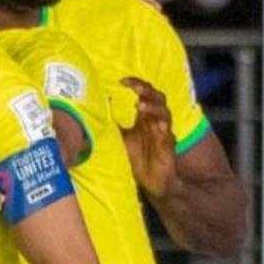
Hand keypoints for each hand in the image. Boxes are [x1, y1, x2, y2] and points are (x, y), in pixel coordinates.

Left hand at [116, 76, 180, 194]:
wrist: (151, 182)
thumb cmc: (138, 159)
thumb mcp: (122, 139)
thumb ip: (114, 125)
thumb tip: (95, 111)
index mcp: (145, 117)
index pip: (144, 93)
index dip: (136, 84)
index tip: (123, 81)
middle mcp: (156, 121)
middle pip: (157, 97)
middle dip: (147, 90)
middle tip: (134, 86)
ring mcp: (163, 132)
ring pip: (164, 112)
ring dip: (153, 106)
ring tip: (141, 104)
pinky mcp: (168, 145)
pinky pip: (168, 132)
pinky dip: (163, 125)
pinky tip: (158, 123)